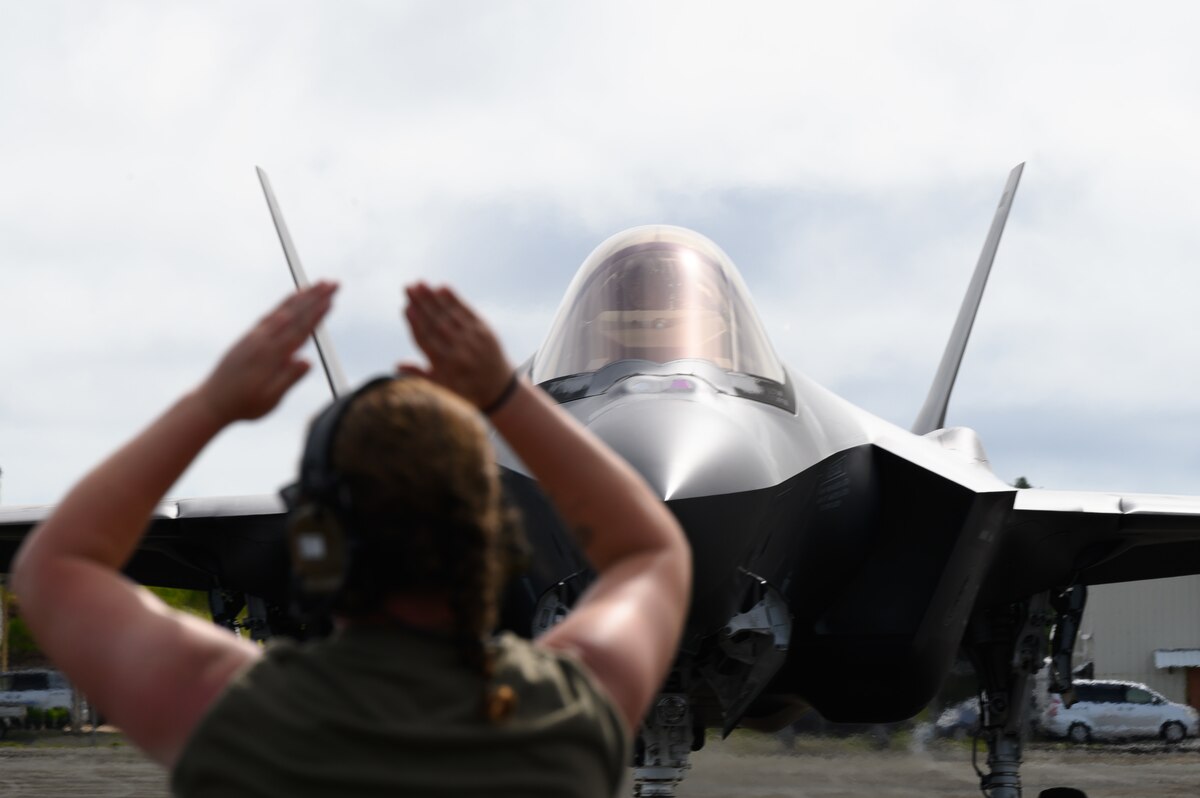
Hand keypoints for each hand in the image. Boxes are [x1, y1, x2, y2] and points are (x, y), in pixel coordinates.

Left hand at [198, 282, 336, 422]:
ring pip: (282, 310)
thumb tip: (308, 361)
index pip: (300, 330)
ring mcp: (254, 337)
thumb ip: (289, 379)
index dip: (317, 314)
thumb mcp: (269, 399)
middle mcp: (262, 340)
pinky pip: (269, 314)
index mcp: (270, 355)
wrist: (211, 402)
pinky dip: (283, 304)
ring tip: (316, 284)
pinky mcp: (248, 337)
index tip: (332, 299)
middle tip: (333, 283)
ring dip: (301, 296)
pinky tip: (291, 301)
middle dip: (315, 297)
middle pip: (294, 314)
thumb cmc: (243, 405)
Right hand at [399, 282, 512, 409]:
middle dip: (422, 304)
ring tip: (420, 283)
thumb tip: (396, 365)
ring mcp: (474, 339)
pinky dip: (455, 299)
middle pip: (437, 323)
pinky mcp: (485, 330)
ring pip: (450, 314)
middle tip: (408, 287)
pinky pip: (467, 311)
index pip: (427, 340)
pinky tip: (443, 287)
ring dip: (434, 297)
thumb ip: (419, 373)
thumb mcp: (441, 386)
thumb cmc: (464, 388)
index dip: (416, 323)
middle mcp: (461, 351)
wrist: (498, 388)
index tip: (406, 308)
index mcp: (447, 366)